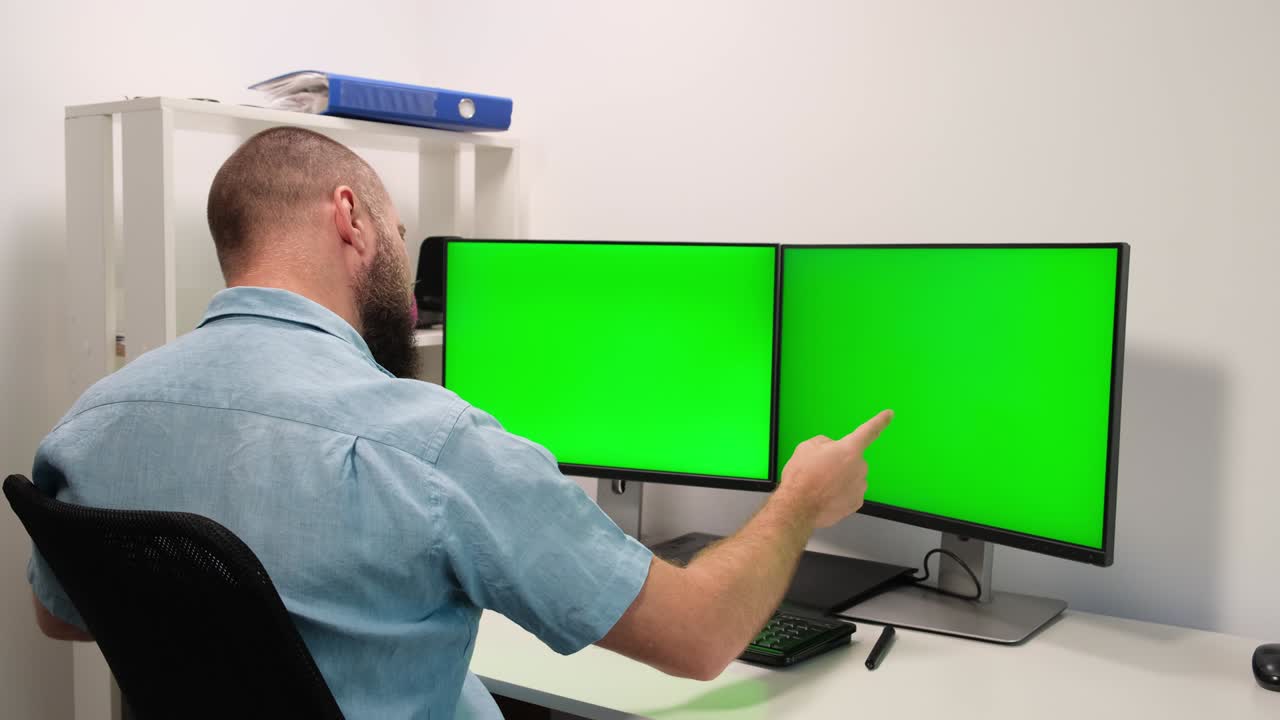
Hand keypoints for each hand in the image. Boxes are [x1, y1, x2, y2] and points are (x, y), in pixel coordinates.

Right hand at [777, 410, 893, 527]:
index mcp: (849, 449)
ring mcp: (860, 486)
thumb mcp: (807, 447)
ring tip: (820, 484)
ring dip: (839, 478)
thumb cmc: (801, 477)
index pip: (868, 431)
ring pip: (851, 476)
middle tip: (820, 469)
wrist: (798, 506)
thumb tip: (830, 449)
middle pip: (852, 459)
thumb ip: (825, 443)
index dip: (880, 421)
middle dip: (839, 462)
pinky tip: (825, 495)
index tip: (889, 414)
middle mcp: (859, 467)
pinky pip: (850, 492)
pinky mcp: (856, 502)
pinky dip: (839, 493)